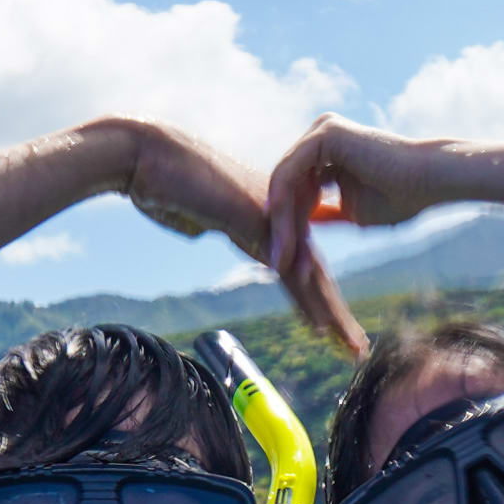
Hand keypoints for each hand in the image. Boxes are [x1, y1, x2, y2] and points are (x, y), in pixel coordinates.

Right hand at [103, 116, 363, 357]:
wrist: (146, 157)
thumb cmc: (163, 183)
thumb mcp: (197, 213)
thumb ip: (213, 223)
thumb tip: (207, 231)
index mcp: (267, 213)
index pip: (301, 262)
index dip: (319, 296)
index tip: (333, 327)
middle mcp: (277, 214)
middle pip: (315, 270)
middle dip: (336, 311)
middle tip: (357, 347)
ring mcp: (271, 216)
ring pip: (310, 273)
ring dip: (333, 314)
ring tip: (352, 347)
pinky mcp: (258, 220)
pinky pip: (287, 268)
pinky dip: (306, 300)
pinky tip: (320, 326)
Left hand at [264, 115, 461, 353]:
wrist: (431, 181)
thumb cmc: (403, 197)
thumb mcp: (353, 211)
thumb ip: (326, 213)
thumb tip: (304, 226)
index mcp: (327, 152)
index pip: (296, 191)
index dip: (289, 227)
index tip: (286, 261)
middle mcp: (321, 136)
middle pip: (287, 187)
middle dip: (281, 228)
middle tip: (277, 265)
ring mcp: (322, 130)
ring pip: (285, 182)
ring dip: (281, 223)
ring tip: (281, 258)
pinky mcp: (325, 132)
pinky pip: (291, 172)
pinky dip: (285, 204)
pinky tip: (283, 234)